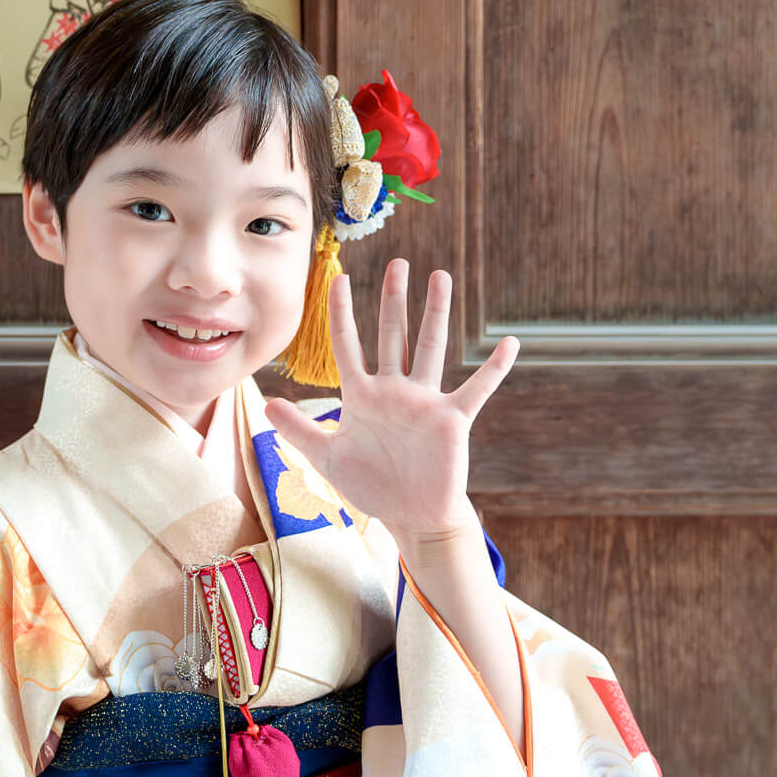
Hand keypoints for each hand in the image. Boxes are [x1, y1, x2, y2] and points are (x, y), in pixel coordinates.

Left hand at [263, 262, 518, 542]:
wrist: (409, 515)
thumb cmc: (371, 485)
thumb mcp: (327, 457)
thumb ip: (298, 430)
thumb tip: (266, 404)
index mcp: (362, 395)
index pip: (347, 344)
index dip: (342, 313)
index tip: (339, 278)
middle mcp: (393, 390)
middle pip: (392, 334)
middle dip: (394, 299)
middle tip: (398, 262)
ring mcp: (424, 402)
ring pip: (429, 348)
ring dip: (435, 312)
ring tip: (439, 275)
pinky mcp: (451, 421)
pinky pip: (476, 389)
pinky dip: (494, 369)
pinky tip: (510, 343)